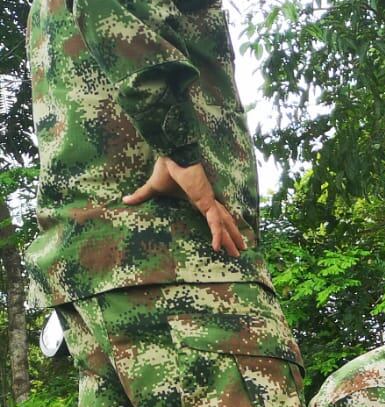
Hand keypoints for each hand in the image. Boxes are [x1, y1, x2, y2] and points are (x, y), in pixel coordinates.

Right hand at [124, 157, 245, 256]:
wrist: (171, 153)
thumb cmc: (165, 167)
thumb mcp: (152, 188)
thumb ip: (141, 196)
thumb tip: (124, 200)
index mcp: (198, 199)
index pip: (213, 218)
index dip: (219, 229)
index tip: (223, 241)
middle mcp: (207, 201)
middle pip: (223, 222)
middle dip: (231, 237)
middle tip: (238, 252)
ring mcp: (208, 201)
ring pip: (223, 224)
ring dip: (230, 238)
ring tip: (238, 253)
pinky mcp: (205, 200)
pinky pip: (214, 220)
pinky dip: (216, 234)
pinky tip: (217, 247)